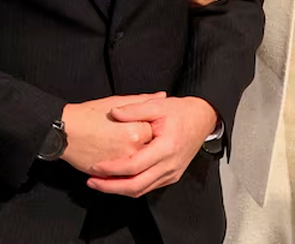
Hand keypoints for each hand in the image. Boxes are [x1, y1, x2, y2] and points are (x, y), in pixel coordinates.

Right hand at [60, 93, 162, 174]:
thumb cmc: (88, 115)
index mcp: (138, 131)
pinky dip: (127, 173)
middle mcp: (134, 150)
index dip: (151, 128)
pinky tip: (123, 164)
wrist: (65, 132)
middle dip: (146, 146)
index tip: (146, 124)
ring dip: (139, 161)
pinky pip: (126, 177)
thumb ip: (142, 101)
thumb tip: (161, 96)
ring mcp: (123, 165)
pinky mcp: (111, 176)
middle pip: (150, 151)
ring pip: (140, 167)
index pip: (156, 132)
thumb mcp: (117, 102)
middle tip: (134, 138)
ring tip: (127, 149)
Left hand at [85, 96, 217, 196]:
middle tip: (91, 181)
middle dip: (111, 187)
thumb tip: (114, 113)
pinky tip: (117, 180)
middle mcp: (170, 165)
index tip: (96, 166)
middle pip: (136, 186)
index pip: (135, 166)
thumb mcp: (158, 104)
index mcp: (166, 147)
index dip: (113, 169)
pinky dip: (131, 186)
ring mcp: (172, 173)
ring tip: (99, 182)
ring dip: (119, 189)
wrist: (203, 119)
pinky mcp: (171, 176)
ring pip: (142, 190)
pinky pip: (148, 187)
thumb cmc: (181, 112)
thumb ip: (135, 109)